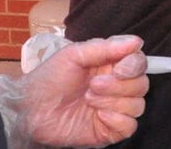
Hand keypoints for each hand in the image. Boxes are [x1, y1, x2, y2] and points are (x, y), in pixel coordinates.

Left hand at [0, 35, 148, 146]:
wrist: (29, 110)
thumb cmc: (47, 80)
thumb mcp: (73, 55)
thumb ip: (105, 47)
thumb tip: (135, 41)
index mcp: (111, 66)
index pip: (139, 62)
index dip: (134, 66)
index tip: (119, 69)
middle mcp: (117, 86)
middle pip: (142, 84)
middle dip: (118, 86)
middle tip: (93, 86)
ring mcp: (114, 109)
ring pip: (137, 105)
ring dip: (113, 102)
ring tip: (88, 100)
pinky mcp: (109, 129)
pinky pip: (130, 126)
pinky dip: (117, 120)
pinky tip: (98, 116)